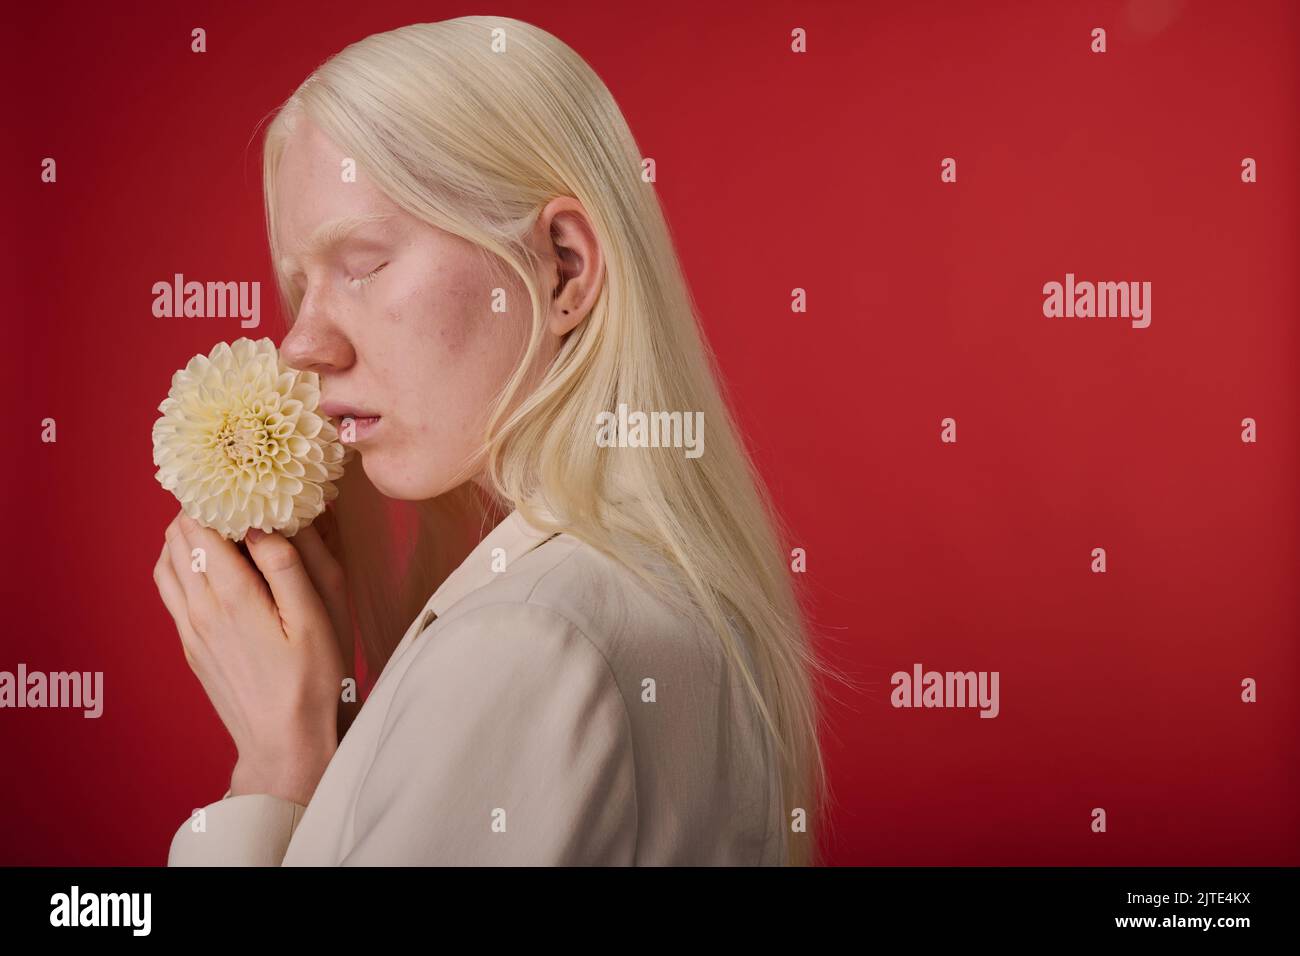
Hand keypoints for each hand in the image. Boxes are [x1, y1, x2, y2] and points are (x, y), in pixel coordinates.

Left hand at [152, 509, 350, 806]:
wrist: (284, 742)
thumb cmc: (311, 679)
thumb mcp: (316, 616)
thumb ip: (288, 562)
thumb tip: (264, 519)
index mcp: (232, 594)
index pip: (200, 523)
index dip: (214, 493)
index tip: (238, 477)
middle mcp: (200, 607)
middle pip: (177, 536)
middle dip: (199, 506)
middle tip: (232, 492)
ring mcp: (189, 627)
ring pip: (166, 560)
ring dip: (186, 533)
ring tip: (219, 521)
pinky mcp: (189, 644)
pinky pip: (169, 588)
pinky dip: (179, 561)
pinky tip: (207, 561)